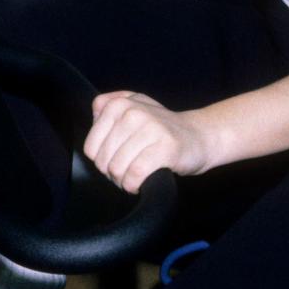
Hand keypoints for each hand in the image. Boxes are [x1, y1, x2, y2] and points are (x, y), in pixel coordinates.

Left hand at [85, 91, 211, 193]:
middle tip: (127, 171)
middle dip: (112, 173)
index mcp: (120, 103)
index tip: (115, 161)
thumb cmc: (161, 127)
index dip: (100, 161)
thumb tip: (93, 117)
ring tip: (134, 176)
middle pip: (103, 161)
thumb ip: (109, 105)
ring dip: (124, 182)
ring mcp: (150, 129)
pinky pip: (135, 174)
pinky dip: (134, 185)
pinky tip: (141, 183)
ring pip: (117, 169)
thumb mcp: (134, 105)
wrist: (198, 136)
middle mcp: (133, 112)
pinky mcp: (164, 148)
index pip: (91, 147)